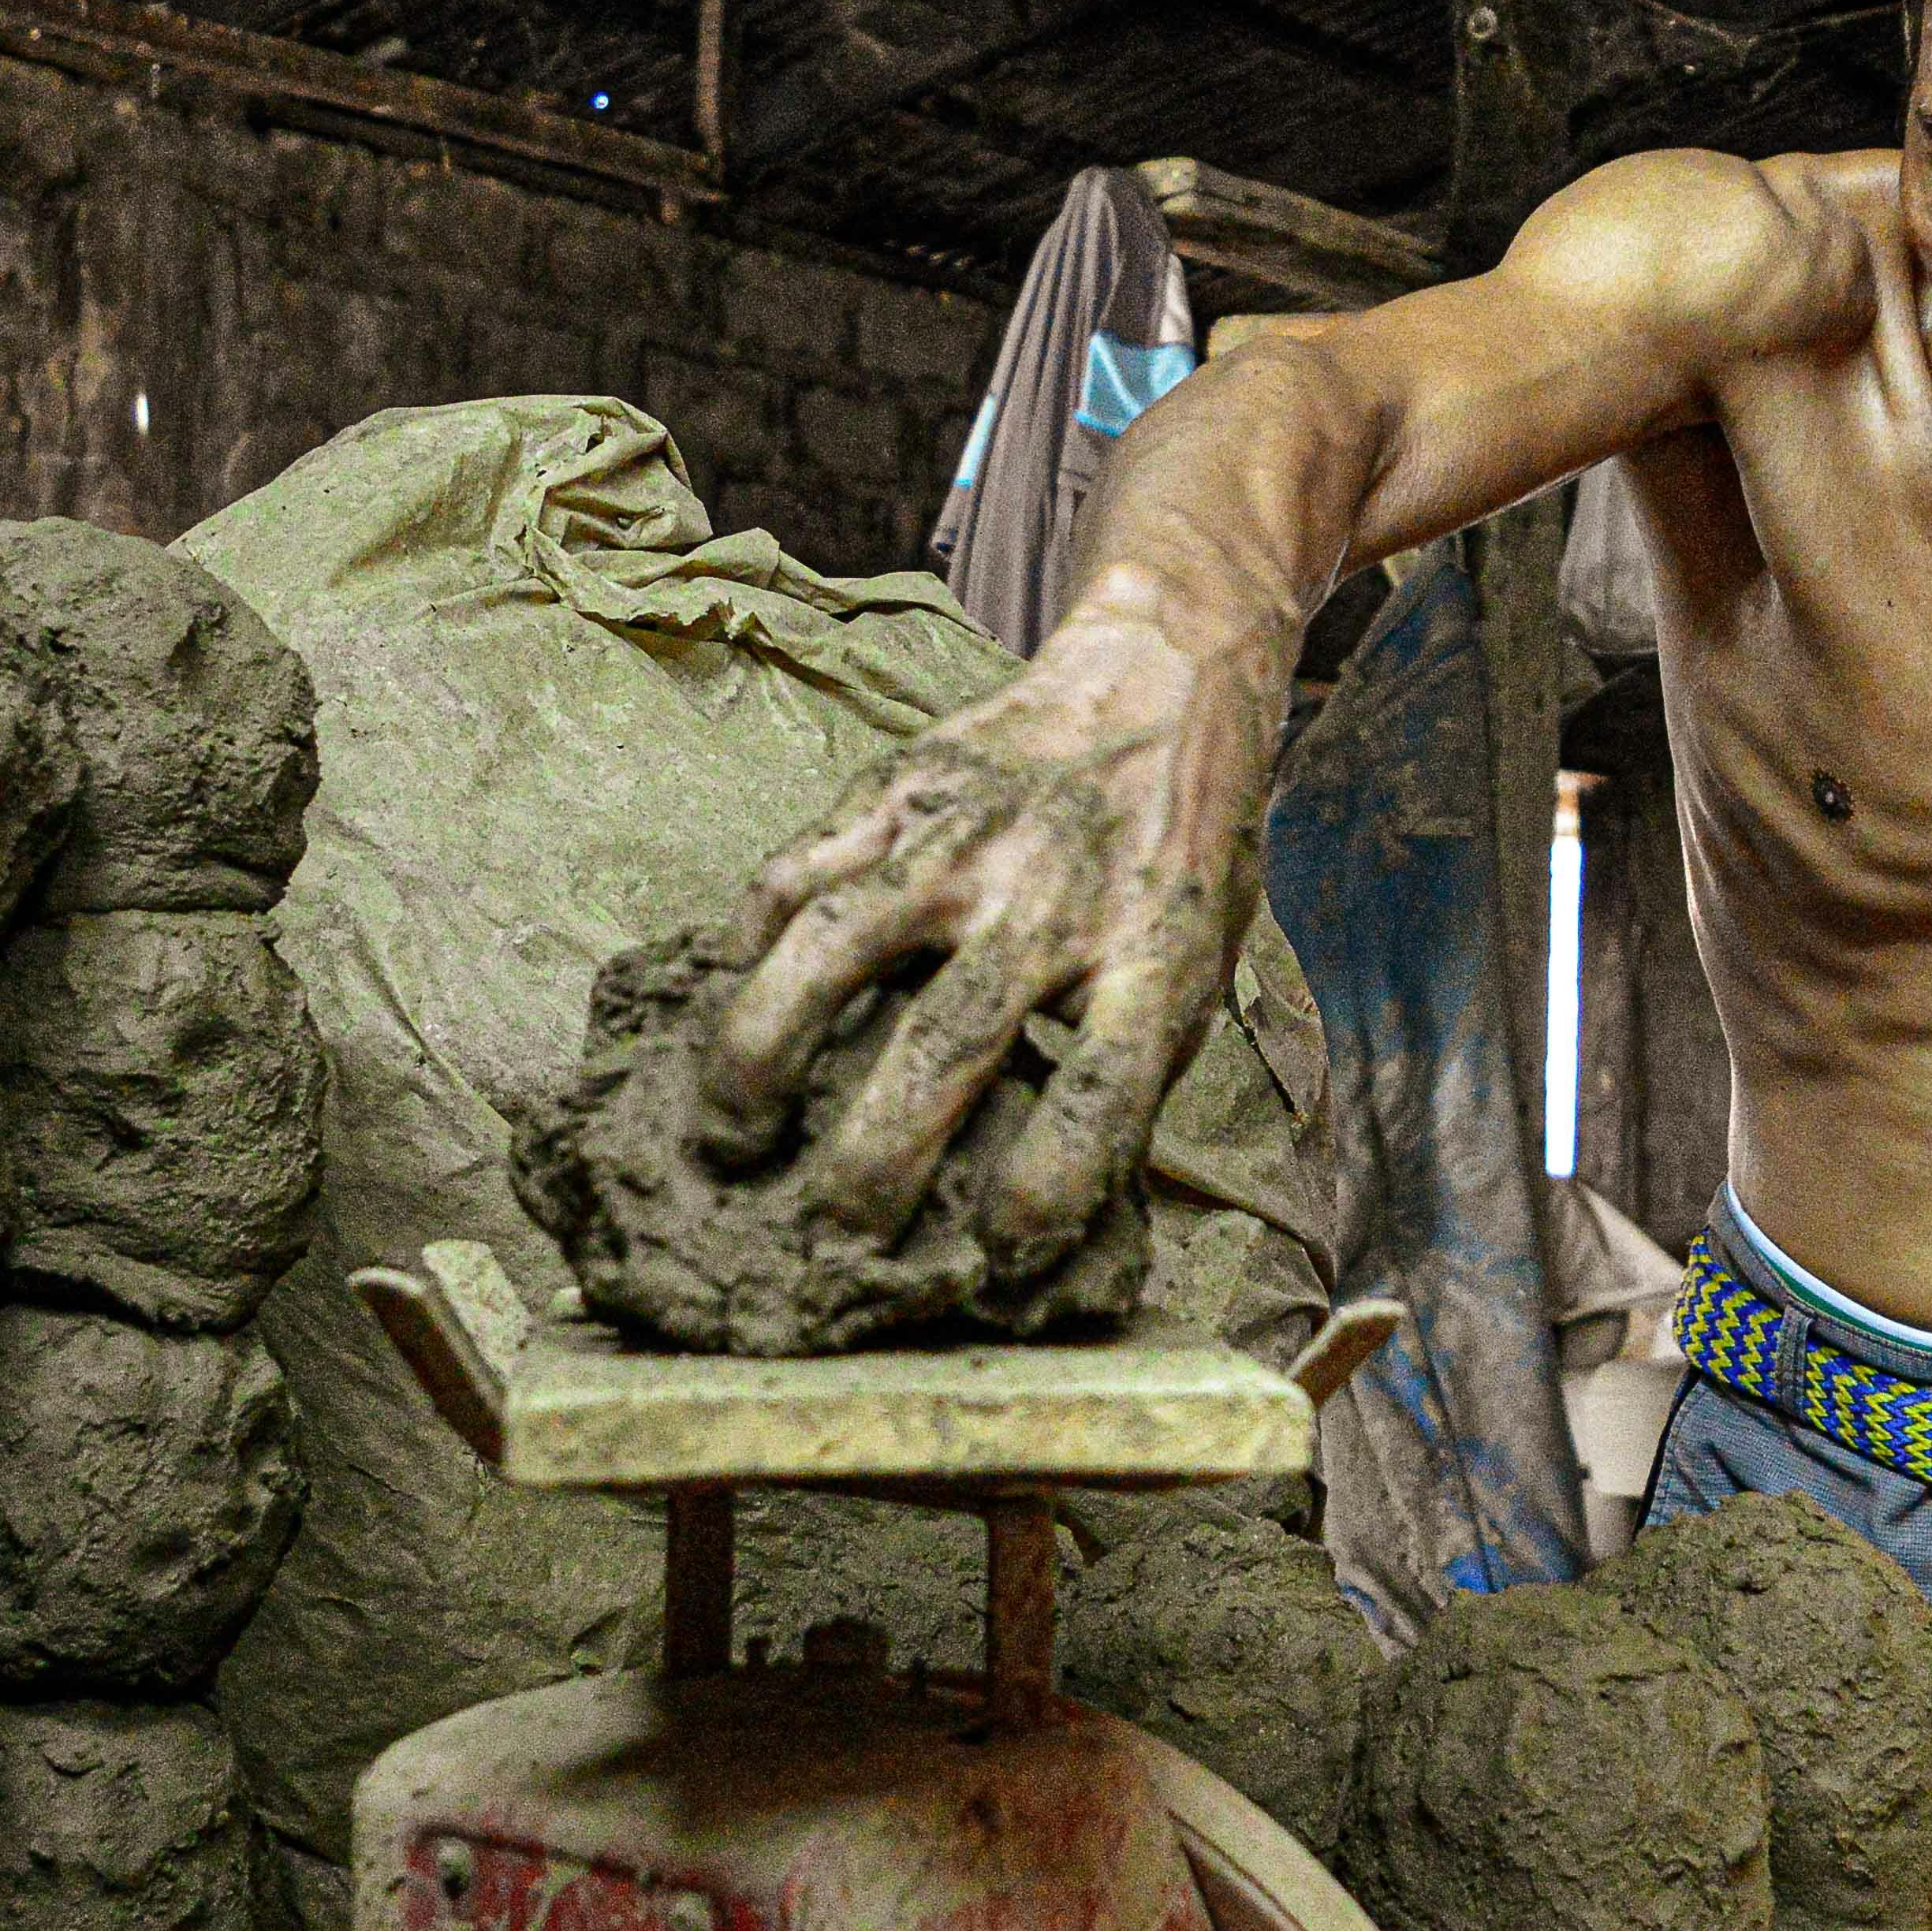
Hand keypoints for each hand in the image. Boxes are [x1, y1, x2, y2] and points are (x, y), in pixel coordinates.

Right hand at [694, 606, 1280, 1269]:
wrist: (1166, 673)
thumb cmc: (1179, 851)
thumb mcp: (1202, 961)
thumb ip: (1131, 1064)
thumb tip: (1048, 1204)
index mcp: (1152, 953)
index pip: (1100, 1097)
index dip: (1044, 1198)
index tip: (1000, 1258)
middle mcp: (1052, 896)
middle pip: (944, 1046)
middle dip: (875, 1164)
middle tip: (835, 1236)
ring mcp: (963, 835)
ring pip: (832, 946)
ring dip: (765, 1055)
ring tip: (729, 1136)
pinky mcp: (896, 784)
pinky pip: (794, 870)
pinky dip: (747, 948)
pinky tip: (731, 1005)